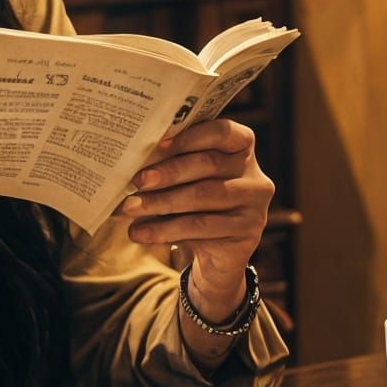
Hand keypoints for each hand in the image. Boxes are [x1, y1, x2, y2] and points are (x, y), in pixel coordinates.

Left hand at [118, 118, 273, 321]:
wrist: (214, 255)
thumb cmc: (194, 203)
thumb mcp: (188, 179)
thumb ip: (173, 163)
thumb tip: (132, 158)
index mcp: (242, 149)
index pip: (224, 131)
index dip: (191, 136)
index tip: (158, 145)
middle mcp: (255, 176)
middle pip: (209, 164)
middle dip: (168, 172)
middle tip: (137, 180)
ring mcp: (255, 207)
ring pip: (202, 197)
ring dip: (161, 202)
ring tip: (130, 208)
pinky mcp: (246, 235)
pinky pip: (201, 228)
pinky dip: (165, 230)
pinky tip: (141, 233)